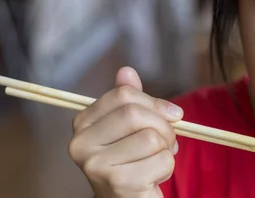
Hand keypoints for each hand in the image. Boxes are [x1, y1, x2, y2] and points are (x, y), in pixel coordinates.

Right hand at [69, 67, 182, 197]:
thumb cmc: (130, 161)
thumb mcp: (128, 128)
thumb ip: (127, 100)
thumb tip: (126, 70)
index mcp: (82, 123)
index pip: (123, 95)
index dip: (154, 102)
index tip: (173, 113)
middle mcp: (81, 144)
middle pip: (136, 114)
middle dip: (163, 126)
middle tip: (168, 141)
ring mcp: (96, 165)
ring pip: (152, 137)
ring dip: (166, 149)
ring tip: (155, 160)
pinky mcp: (119, 183)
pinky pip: (162, 160)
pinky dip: (167, 167)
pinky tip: (153, 177)